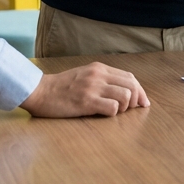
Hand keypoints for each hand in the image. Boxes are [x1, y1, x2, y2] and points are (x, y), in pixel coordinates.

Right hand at [20, 62, 149, 117]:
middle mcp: (99, 75)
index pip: (130, 77)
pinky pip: (112, 108)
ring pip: (126, 96)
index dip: (140, 91)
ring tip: (114, 112)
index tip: (143, 103)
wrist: (40, 91)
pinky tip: (103, 114)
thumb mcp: (85, 76)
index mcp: (99, 68)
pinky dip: (113, 114)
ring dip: (124, 107)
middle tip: (132, 110)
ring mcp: (93, 88)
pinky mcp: (86, 101)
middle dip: (137, 100)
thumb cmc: (62, 87)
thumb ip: (103, 80)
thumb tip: (126, 93)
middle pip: (132, 85)